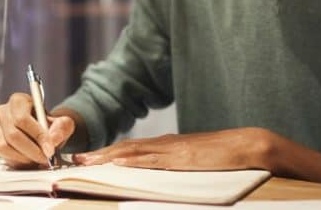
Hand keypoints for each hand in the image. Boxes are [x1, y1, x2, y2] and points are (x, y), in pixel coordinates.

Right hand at [0, 93, 74, 168]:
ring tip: (38, 159)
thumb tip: (53, 140)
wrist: (42, 133)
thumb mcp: (62, 123)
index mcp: (18, 100)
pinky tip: (29, 160)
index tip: (50, 150)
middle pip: (12, 134)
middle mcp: (3, 111)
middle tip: (45, 159)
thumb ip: (61, 128)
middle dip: (31, 150)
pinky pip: (2, 154)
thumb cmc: (50, 126)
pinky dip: (17, 160)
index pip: (23, 119)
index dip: (37, 136)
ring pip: (5, 146)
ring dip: (24, 157)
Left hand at [73, 127, 275, 170]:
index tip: (84, 159)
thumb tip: (153, 175)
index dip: (104, 154)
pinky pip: (153, 160)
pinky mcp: (182, 158)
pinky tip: (118, 165)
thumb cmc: (222, 157)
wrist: (246, 145)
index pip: (128, 150)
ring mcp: (172, 150)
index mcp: (165, 146)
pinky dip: (133, 162)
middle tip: (73, 161)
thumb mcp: (192, 162)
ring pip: (132, 153)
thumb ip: (172, 165)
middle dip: (98, 155)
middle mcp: (164, 144)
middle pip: (124, 149)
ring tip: (86, 163)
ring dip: (107, 158)